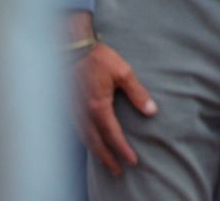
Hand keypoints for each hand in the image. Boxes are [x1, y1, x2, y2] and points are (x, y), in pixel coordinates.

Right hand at [74, 39, 157, 174]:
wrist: (71, 49)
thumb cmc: (99, 58)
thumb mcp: (124, 72)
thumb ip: (137, 93)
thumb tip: (151, 111)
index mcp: (98, 106)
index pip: (112, 134)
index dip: (122, 149)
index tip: (132, 161)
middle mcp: (83, 113)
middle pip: (96, 143)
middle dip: (108, 158)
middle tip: (118, 171)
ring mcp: (73, 112)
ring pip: (85, 139)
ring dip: (96, 152)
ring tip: (106, 162)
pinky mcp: (68, 108)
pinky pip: (77, 131)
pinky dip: (86, 141)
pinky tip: (92, 143)